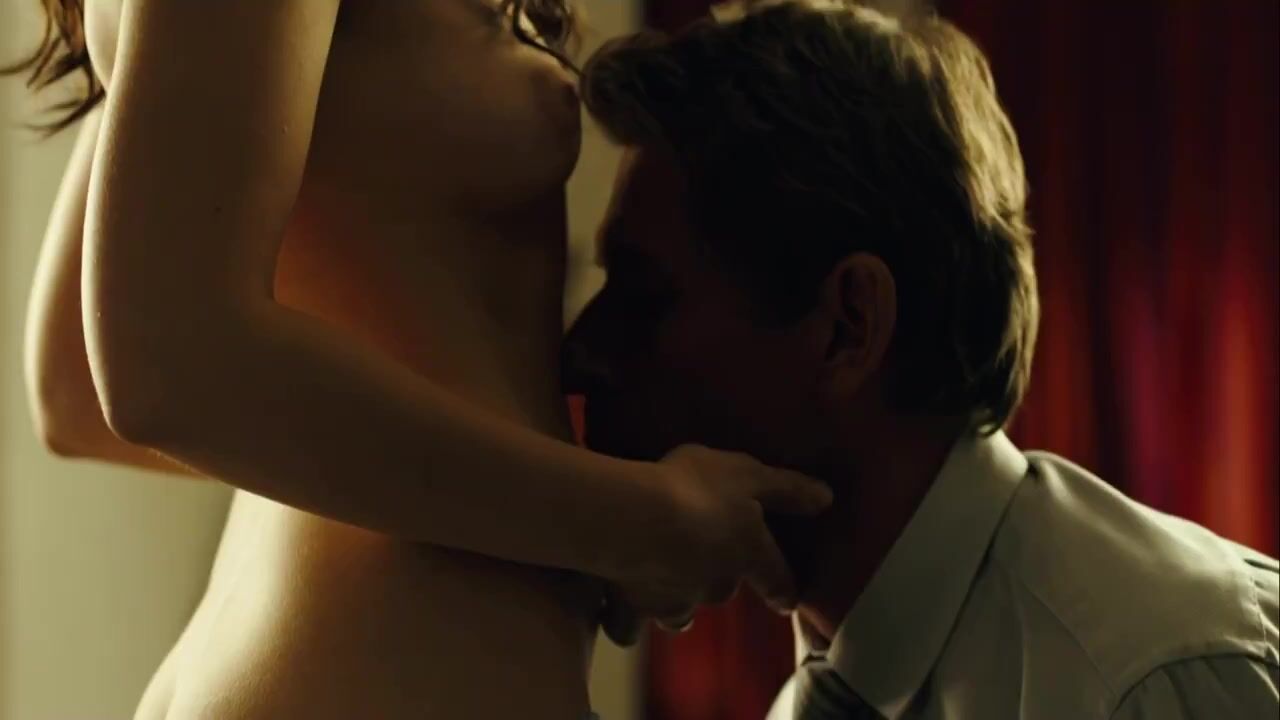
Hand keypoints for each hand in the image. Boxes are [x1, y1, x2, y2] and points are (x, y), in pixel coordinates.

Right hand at [602, 444, 831, 646]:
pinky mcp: (633, 609)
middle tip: (700, 559)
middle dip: (714, 579)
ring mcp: (674, 602)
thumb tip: (827, 498)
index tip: (787, 602)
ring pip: (681, 615)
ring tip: (663, 588)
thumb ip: (786, 488)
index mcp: (748, 554)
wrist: (634, 521)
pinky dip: (624, 621)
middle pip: (722, 592)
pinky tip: (615, 609)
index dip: (783, 589)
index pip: (776, 579)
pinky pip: (628, 627)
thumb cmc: (696, 489)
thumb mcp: (747, 474)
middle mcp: (716, 587)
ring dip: (676, 604)